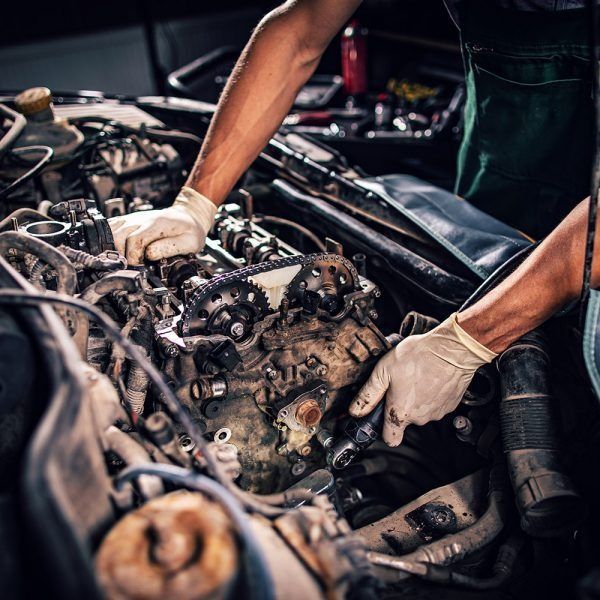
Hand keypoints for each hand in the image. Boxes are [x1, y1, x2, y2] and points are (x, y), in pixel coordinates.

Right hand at [109, 187, 216, 264]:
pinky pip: (110, 228)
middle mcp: (140, 220)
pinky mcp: (127, 221)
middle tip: (129, 269)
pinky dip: (108, 241)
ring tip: (122, 263)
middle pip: (117, 237)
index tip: (138, 269)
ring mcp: (132, 219)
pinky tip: (115, 252)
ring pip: (110, 232)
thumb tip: (150, 255)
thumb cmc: (190, 230)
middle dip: (120, 256)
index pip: (134, 240)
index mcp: (156, 225)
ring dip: (112, 249)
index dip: (132, 257)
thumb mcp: (190, 243)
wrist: (188, 216)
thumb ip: (170, 248)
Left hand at [349, 313, 496, 446]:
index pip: (390, 439)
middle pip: (405, 420)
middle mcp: (420, 418)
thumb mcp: (383, 371)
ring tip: (416, 377)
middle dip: (400, 404)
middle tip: (399, 383)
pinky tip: (429, 377)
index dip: (383, 430)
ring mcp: (437, 412)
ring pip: (421, 411)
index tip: (381, 419)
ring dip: (417, 399)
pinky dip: (432, 394)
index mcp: (401, 412)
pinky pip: (435, 404)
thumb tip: (356, 410)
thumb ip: (368, 394)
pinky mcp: (450, 405)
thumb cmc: (420, 356)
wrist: (452, 349)